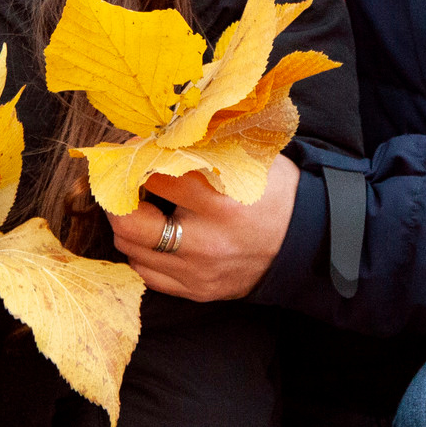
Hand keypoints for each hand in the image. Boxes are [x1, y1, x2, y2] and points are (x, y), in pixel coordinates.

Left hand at [110, 154, 298, 301]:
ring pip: (132, 250)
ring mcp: (199, 273)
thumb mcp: (247, 161)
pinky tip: (153, 234)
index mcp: (221, 204)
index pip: (155, 177)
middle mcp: (205, 244)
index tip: (136, 147)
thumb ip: (201, 150)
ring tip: (141, 206)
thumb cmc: (275, 195)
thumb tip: (155, 134)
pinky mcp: (197, 292)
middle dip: (118, 198)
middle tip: (123, 181)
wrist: (308, 245)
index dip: (138, 157)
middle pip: (130, 224)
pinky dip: (142, 252)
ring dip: (128, 224)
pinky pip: (146, 274)